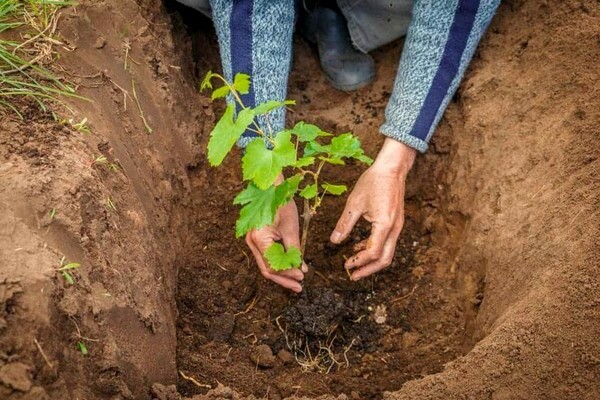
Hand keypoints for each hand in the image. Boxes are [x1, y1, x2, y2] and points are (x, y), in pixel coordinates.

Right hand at [245, 176, 307, 292]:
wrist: (270, 186)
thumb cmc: (281, 203)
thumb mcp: (291, 228)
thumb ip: (295, 250)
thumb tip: (301, 269)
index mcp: (259, 239)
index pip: (273, 266)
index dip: (288, 274)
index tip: (302, 277)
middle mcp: (251, 242)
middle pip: (266, 269)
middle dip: (284, 279)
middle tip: (299, 287)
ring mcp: (252, 241)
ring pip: (265, 265)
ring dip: (281, 274)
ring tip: (296, 281)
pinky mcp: (256, 238)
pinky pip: (265, 257)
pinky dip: (277, 264)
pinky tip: (288, 268)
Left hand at [330, 138, 416, 279]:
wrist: (392, 168)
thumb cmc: (374, 182)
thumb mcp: (354, 203)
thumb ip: (344, 224)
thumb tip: (334, 242)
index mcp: (384, 225)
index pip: (372, 252)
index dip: (358, 261)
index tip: (346, 265)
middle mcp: (394, 229)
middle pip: (384, 259)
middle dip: (368, 270)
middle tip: (353, 275)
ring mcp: (398, 227)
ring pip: (388, 253)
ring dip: (372, 261)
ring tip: (355, 263)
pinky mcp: (396, 223)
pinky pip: (387, 242)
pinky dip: (375, 249)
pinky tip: (360, 246)